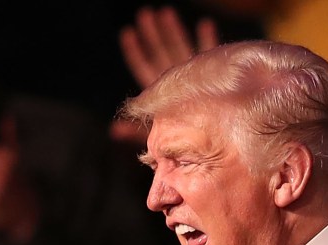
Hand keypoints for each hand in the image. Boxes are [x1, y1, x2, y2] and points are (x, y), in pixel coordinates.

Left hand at [111, 9, 217, 143]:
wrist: (211, 147)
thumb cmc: (180, 146)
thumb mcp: (155, 138)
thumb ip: (135, 132)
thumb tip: (113, 130)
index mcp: (160, 94)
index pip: (143, 67)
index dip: (134, 51)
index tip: (126, 33)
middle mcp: (175, 82)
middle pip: (160, 52)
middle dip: (153, 33)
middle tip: (145, 14)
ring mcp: (194, 77)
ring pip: (180, 48)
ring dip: (173, 30)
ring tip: (165, 12)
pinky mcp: (214, 76)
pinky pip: (210, 55)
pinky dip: (207, 39)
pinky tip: (204, 24)